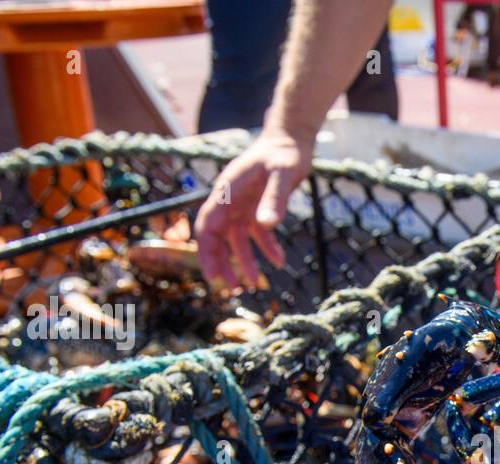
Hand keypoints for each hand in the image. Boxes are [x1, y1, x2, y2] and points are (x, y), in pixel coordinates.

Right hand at [194, 129, 313, 290]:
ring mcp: (243, 205)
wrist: (292, 140)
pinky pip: (257, 233)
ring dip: (244, 261)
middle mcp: (230, 200)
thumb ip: (274, 198)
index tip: (213, 276)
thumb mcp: (283, 173)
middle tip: (232, 287)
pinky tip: (280, 261)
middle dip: (222, 262)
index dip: (207, 251)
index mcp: (227, 191)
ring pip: (236, 239)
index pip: (207, 226)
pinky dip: (266, 247)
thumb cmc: (285, 152)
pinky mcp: (257, 208)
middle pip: (217, 237)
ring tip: (254, 283)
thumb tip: (267, 224)